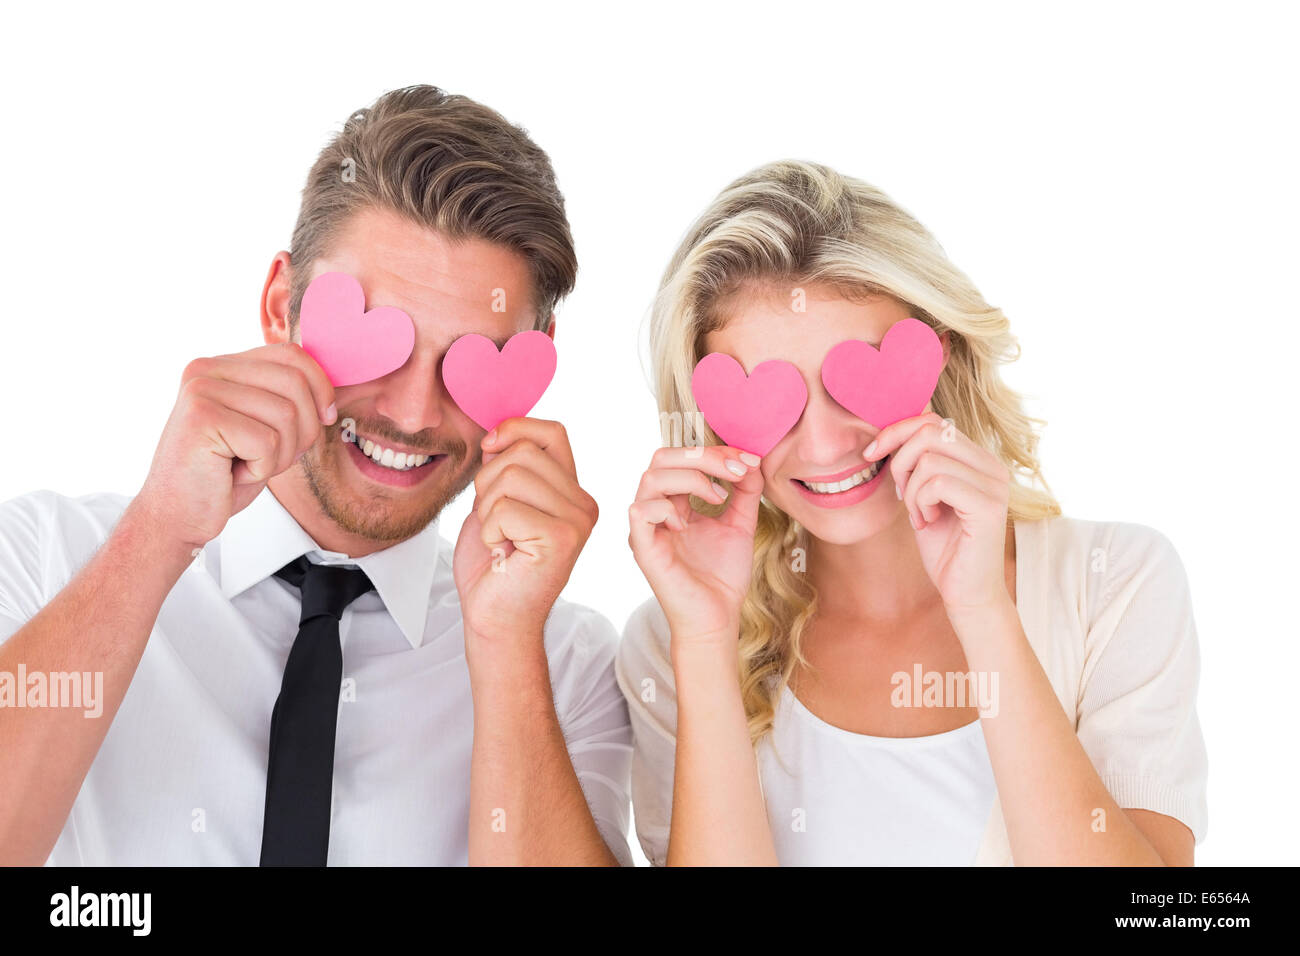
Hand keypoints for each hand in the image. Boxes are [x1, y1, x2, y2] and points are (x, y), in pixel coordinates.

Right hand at [135, 342, 336, 551]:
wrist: (178, 515)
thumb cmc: (224, 475)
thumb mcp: (264, 428)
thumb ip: (287, 399)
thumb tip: (331, 390)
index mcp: (223, 365)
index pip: (292, 355)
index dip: (321, 388)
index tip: (324, 419)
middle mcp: (207, 369)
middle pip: (295, 383)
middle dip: (304, 429)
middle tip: (273, 456)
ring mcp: (201, 391)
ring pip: (286, 414)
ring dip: (280, 455)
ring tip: (247, 465)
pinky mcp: (200, 418)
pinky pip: (267, 442)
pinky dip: (261, 469)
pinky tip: (233, 474)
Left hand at [452, 418, 597, 646]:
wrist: (495, 618)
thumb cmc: (494, 566)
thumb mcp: (496, 503)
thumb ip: (505, 468)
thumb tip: (498, 434)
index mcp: (572, 491)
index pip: (551, 432)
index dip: (515, 429)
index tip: (489, 449)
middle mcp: (583, 503)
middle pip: (522, 452)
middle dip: (488, 481)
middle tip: (494, 521)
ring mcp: (577, 521)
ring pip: (510, 477)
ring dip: (487, 509)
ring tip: (499, 538)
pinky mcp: (562, 539)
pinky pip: (505, 508)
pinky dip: (489, 530)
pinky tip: (502, 553)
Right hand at [627, 445, 763, 644]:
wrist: (718, 616)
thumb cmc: (722, 576)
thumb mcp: (740, 524)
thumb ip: (745, 492)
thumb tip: (751, 462)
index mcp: (675, 502)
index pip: (684, 458)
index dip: (716, 452)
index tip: (749, 461)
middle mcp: (657, 510)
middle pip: (662, 458)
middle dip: (702, 456)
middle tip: (736, 471)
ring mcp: (647, 528)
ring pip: (650, 477)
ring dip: (691, 478)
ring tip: (718, 498)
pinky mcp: (642, 548)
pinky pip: (640, 511)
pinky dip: (668, 508)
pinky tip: (689, 524)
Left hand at [867, 412, 1012, 615]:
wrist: (966, 593)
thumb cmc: (944, 547)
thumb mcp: (924, 496)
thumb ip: (918, 464)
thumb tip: (889, 433)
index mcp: (979, 459)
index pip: (934, 421)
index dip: (896, 432)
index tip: (872, 454)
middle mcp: (992, 466)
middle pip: (930, 432)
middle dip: (900, 461)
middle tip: (902, 494)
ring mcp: (994, 484)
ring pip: (929, 459)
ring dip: (911, 490)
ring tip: (920, 515)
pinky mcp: (988, 506)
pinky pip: (937, 482)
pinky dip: (921, 502)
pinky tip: (927, 522)